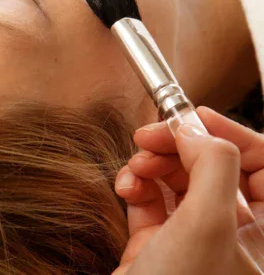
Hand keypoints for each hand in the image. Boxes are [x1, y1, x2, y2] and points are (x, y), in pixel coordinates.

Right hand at [113, 106, 262, 274]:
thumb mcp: (206, 228)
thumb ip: (211, 166)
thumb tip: (195, 129)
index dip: (234, 135)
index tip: (194, 118)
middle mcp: (235, 237)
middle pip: (215, 165)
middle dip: (179, 144)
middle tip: (150, 135)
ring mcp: (196, 240)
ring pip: (180, 176)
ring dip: (152, 163)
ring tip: (134, 168)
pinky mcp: (161, 243)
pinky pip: (152, 195)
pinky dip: (136, 184)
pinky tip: (126, 188)